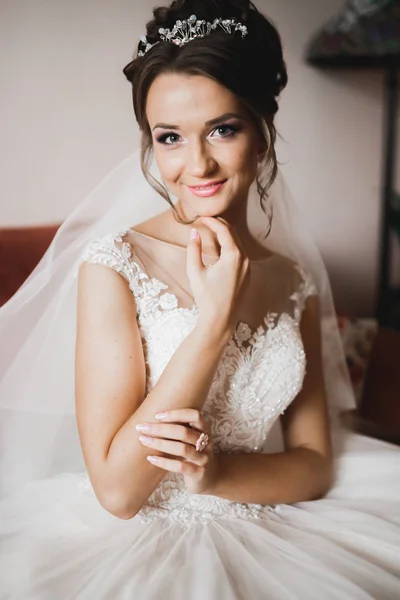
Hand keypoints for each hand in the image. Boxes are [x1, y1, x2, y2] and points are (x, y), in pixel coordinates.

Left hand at [136, 408, 218, 494]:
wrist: (211, 478)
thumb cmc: (193, 454)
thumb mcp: (191, 439)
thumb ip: (178, 428)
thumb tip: (151, 415)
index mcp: (204, 429)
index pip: (194, 415)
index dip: (177, 414)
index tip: (157, 415)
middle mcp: (206, 442)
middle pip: (183, 432)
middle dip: (160, 429)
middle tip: (142, 427)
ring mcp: (203, 459)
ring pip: (181, 449)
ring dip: (160, 444)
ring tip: (144, 440)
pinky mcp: (198, 473)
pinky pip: (180, 466)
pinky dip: (164, 462)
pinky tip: (151, 458)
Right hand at [186, 216, 249, 332]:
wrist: (220, 319)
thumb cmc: (206, 297)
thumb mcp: (195, 272)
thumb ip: (193, 249)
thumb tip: (194, 233)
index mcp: (233, 256)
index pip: (224, 230)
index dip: (212, 221)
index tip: (202, 217)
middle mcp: (244, 259)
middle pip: (234, 234)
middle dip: (220, 224)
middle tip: (207, 220)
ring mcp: (248, 267)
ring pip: (238, 243)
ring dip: (226, 234)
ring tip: (212, 230)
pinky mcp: (247, 275)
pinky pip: (240, 253)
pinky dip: (231, 245)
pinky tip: (221, 247)